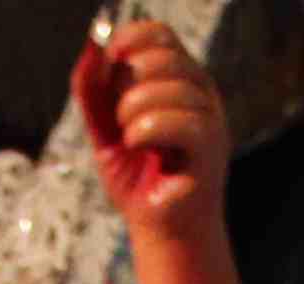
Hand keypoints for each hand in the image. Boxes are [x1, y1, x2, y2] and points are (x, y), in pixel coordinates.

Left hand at [75, 20, 228, 223]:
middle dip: (126, 82)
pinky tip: (137, 146)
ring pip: (170, 87)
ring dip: (133, 111)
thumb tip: (91, 45)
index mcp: (178, 78)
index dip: (128, 42)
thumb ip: (91, 87)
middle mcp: (200, 91)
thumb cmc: (136, 176)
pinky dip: (147, 130)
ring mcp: (211, 118)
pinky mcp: (212, 147)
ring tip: (129, 139)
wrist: (158, 229)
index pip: (160, 34)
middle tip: (120, 118)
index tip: (107, 71)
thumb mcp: (103, 126)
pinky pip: (183, 121)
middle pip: (163, 56)